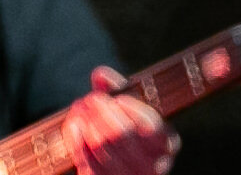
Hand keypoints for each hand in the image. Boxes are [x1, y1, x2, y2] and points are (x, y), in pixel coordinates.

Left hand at [62, 70, 176, 174]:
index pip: (152, 127)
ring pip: (102, 146)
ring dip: (86, 122)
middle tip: (90, 99)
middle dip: (102, 111)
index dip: (134, 111)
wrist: (116, 162)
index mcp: (166, 143)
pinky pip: (87, 160)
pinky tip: (74, 125)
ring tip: (79, 108)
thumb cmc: (125, 129)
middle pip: (122, 134)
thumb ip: (115, 90)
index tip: (118, 99)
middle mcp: (155, 165)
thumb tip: (101, 75)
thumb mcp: (126, 108)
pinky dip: (76, 139)